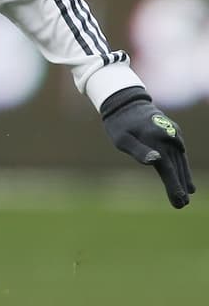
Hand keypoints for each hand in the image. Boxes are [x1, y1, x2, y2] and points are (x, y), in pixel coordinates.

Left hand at [101, 86, 194, 208]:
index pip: (167, 169)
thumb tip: (156, 160)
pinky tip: (183, 174)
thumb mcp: (121, 139)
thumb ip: (138, 150)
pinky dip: (182, 163)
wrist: (125, 101)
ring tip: (188, 192)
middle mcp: (167, 137)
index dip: (174, 187)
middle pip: (176, 166)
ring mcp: (172, 133)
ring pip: (180, 159)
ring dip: (183, 176)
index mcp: (154, 141)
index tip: (180, 203)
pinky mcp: (173, 130)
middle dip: (180, 185)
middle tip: (182, 204)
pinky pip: (179, 151)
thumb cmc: (118, 123)